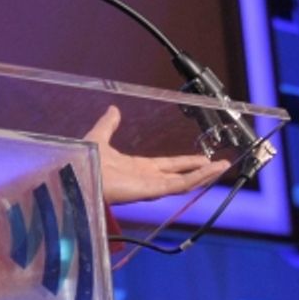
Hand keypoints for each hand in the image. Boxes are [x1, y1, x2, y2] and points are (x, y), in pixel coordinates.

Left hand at [85, 105, 229, 203]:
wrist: (76, 173)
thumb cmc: (82, 160)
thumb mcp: (99, 137)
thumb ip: (108, 124)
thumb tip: (113, 109)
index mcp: (136, 167)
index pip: (168, 165)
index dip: (185, 162)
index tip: (202, 159)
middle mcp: (146, 178)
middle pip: (180, 175)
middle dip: (200, 171)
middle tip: (220, 165)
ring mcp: (150, 185)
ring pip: (184, 181)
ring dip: (203, 175)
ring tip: (222, 168)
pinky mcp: (151, 190)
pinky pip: (178, 185)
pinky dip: (195, 178)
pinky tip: (209, 172)